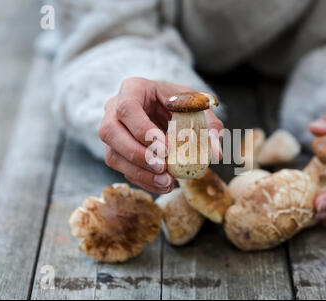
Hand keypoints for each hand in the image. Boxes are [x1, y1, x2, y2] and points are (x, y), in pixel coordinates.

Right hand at [99, 77, 223, 193]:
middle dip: (137, 154)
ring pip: (112, 154)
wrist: (171, 110)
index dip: (142, 129)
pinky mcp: (116, 151)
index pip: (127, 107)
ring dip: (139, 172)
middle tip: (163, 167)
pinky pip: (122, 169)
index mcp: (133, 89)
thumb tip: (216, 154)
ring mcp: (112, 131)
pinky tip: (163, 185)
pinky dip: (143, 180)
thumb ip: (209, 126)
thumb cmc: (182, 104)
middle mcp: (114, 109)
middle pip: (110, 131)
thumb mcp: (198, 107)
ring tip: (167, 182)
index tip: (164, 147)